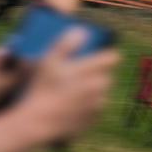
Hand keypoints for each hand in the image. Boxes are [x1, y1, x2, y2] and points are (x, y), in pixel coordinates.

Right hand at [16, 28, 119, 143]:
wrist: (39, 121)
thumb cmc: (43, 88)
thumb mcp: (50, 61)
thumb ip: (66, 43)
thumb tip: (82, 30)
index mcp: (93, 71)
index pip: (112, 58)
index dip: (106, 54)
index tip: (98, 55)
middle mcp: (100, 88)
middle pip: (106, 76)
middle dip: (96, 74)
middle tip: (79, 75)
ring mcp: (98, 105)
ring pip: (101, 93)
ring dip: (93, 90)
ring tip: (74, 91)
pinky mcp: (93, 120)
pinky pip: (95, 109)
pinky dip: (88, 106)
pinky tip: (73, 105)